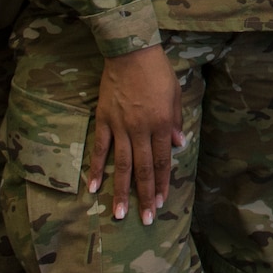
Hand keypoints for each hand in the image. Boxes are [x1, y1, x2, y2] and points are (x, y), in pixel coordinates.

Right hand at [88, 46, 184, 223]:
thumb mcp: (175, 94)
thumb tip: (178, 145)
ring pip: (122, 165)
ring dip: (121, 191)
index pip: (162, 161)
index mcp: (162, 124)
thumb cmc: (158, 71)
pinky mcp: (104, 120)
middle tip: (144, 220)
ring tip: (120, 213)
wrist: (131, 52)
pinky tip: (93, 187)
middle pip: (144, 169)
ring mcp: (120, 127)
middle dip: (145, 196)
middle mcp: (142, 130)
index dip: (162, 184)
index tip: (161, 204)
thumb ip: (176, 121)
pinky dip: (97, 168)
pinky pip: (100, 149)